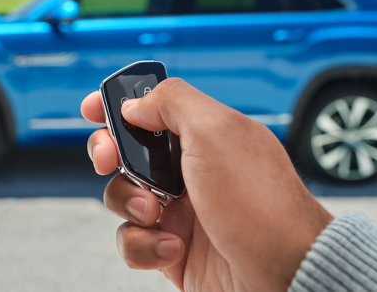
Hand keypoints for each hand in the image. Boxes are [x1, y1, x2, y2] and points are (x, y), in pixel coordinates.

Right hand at [81, 78, 333, 291]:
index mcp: (206, 134)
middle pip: (129, 151)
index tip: (92, 109)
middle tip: (110, 159)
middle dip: (110, 153)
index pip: (156, 107)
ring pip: (124, 197)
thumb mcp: (216, 132)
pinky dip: (144, 246)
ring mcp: (182, 211)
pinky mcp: (174, 250)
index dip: (121, 105)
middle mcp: (193, 170)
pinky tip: (173, 249)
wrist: (284, 274)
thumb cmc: (260, 205)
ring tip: (158, 216)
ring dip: (130, 204)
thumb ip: (172, 103)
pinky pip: (134, 242)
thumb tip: (136, 103)